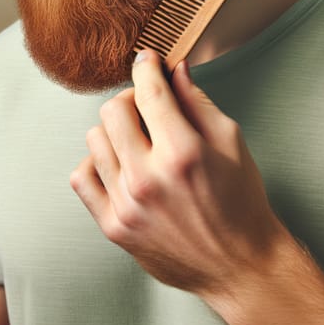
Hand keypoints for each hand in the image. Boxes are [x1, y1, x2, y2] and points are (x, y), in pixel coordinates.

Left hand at [71, 49, 323, 324]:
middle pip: (113, 110)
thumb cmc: (241, 202)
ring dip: (114, 130)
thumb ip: (197, 101)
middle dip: (130, 98)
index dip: (146, 67)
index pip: (149, 90)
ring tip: (136, 139)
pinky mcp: (113, 226)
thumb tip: (174, 68)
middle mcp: (148, 178)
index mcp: (183, 152)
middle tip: (146, 105)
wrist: (240, 264)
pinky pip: (82, 177)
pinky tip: (118, 163)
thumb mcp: (230, 142)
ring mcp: (126, 205)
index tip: (146, 60)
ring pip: (94, 139)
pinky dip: (97, 162)